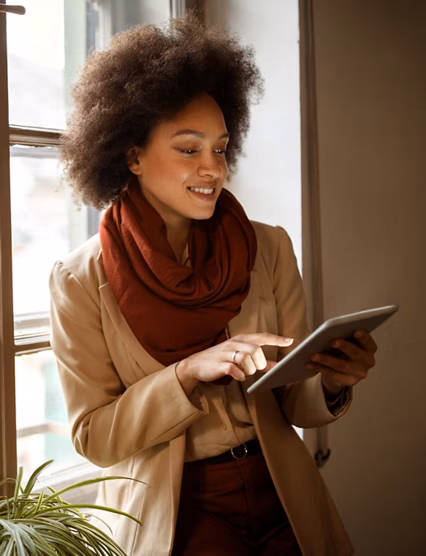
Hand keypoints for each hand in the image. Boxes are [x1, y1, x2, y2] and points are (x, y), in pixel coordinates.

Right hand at [176, 333, 292, 394]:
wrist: (196, 365)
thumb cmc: (221, 360)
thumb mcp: (240, 357)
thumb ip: (258, 361)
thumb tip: (276, 366)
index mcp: (241, 339)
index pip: (262, 337)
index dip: (276, 339)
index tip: (290, 341)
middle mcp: (234, 343)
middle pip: (256, 350)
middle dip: (260, 362)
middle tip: (256, 368)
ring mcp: (226, 353)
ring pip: (246, 359)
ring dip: (249, 370)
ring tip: (245, 372)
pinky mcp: (220, 364)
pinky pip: (235, 370)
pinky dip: (239, 375)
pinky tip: (237, 376)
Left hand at [306, 329, 376, 395]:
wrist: (343, 369)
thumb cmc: (344, 349)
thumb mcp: (347, 341)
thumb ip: (343, 335)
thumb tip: (329, 332)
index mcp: (369, 348)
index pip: (368, 342)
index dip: (363, 337)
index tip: (356, 331)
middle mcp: (368, 361)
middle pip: (356, 353)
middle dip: (344, 346)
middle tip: (332, 341)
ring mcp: (359, 373)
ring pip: (342, 365)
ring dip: (326, 359)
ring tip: (313, 355)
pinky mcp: (349, 381)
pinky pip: (333, 375)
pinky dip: (320, 368)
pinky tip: (310, 364)